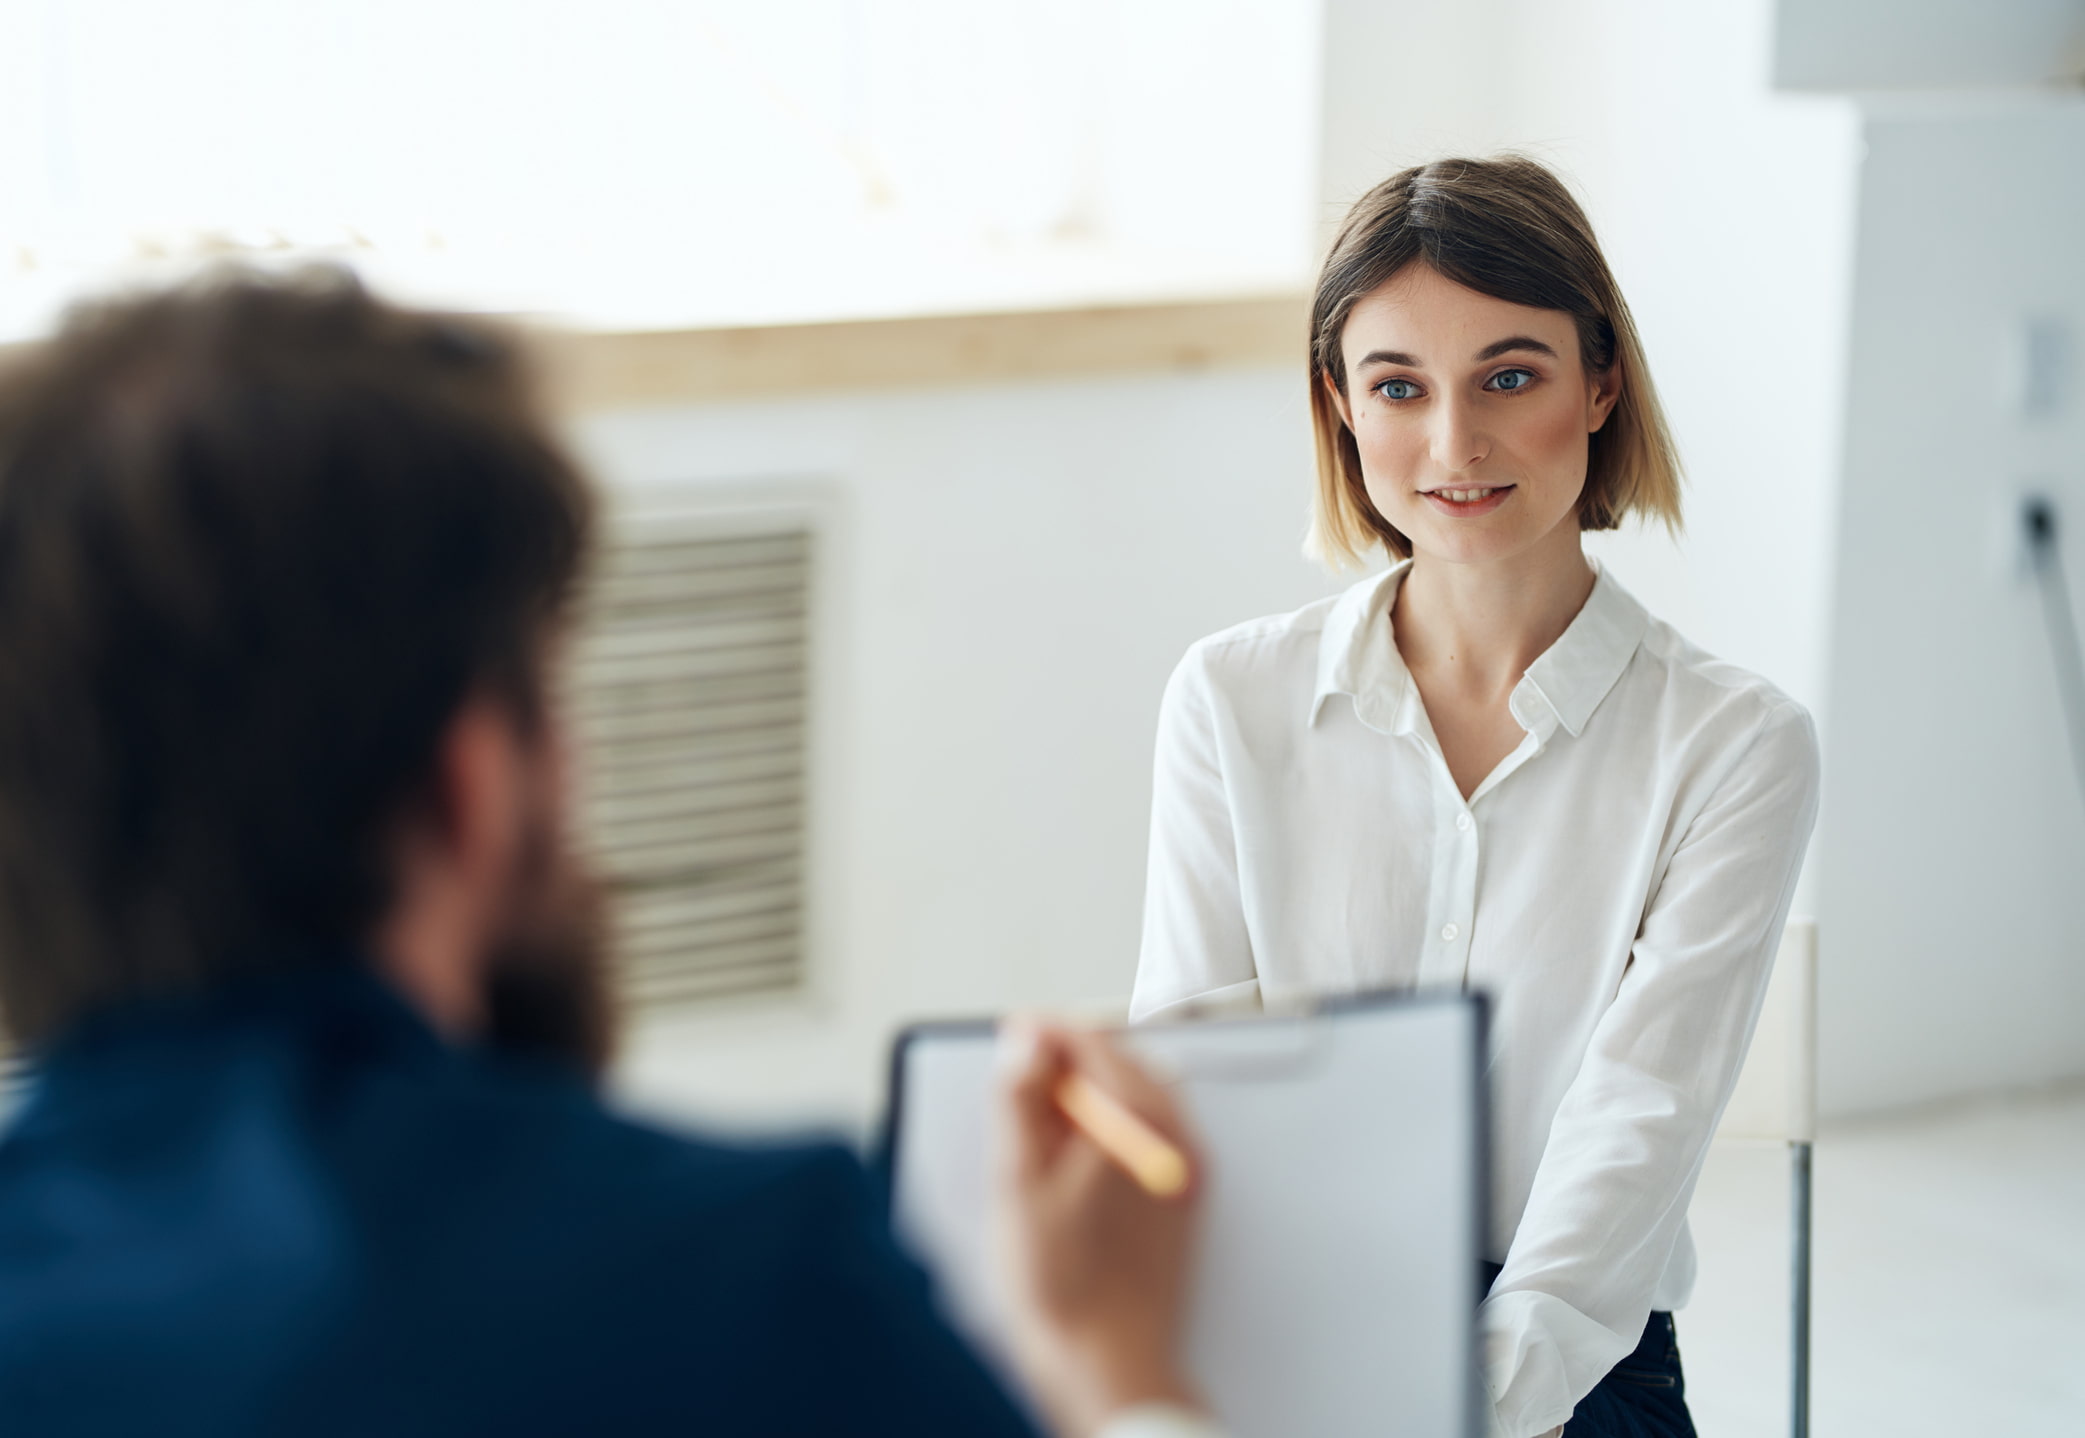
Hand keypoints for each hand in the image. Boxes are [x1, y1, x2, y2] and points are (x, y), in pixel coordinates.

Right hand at [992, 1019, 1205, 1437]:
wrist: (1107, 1361)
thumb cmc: (1065, 1286)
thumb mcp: (1018, 1182)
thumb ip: (1019, 1102)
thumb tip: (1025, 1045)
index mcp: (1140, 1124)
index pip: (1094, 1044)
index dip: (1045, 1031)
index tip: (1013, 1030)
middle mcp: (1174, 1137)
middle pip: (1120, 1065)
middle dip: (1067, 1056)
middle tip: (1018, 1068)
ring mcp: (1184, 1168)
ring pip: (1136, 1098)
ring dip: (1089, 1090)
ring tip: (1037, 1112)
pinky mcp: (1180, 1197)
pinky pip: (1147, 1133)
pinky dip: (1109, 1123)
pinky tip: (1071, 1151)